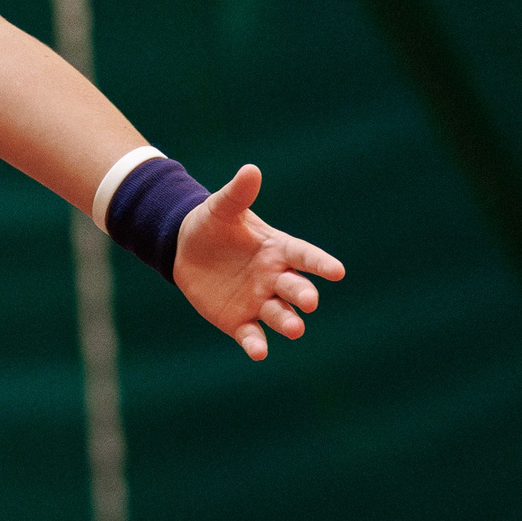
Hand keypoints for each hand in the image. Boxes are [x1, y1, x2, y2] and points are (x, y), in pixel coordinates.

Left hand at [174, 165, 343, 360]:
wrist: (185, 249)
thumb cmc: (212, 225)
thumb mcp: (221, 208)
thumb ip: (238, 194)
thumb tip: (251, 169)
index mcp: (278, 250)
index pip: (304, 256)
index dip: (320, 263)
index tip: (337, 271)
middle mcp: (275, 278)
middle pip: (295, 288)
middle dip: (303, 294)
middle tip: (309, 301)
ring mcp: (259, 301)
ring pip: (279, 314)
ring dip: (288, 322)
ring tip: (294, 328)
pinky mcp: (240, 321)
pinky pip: (251, 334)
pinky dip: (256, 344)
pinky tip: (258, 352)